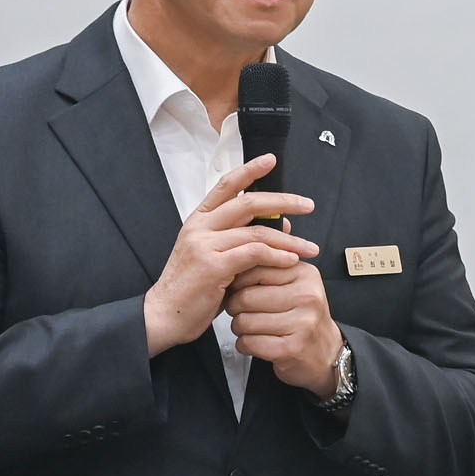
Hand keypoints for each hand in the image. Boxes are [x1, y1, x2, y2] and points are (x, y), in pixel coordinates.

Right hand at [144, 155, 317, 356]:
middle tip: (307, 204)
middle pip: (248, 202)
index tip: (270, 160)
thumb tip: (282, 226)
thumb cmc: (192, 289)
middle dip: (282, 202)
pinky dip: (276, 256)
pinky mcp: (213, 266)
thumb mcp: (217, 257)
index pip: (226, 186)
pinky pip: (253, 254)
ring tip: (310, 248)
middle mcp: (200, 228)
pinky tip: (291, 261)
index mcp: (198, 221)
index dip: (249, 169)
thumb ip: (243, 240)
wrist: (164, 315)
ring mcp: (205, 245)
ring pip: (256, 232)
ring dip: (289, 240)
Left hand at [224, 261, 344, 398]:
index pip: (256, 268)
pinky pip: (249, 343)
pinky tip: (254, 342)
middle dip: (234, 307)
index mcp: (305, 275)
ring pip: (244, 322)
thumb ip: (269, 270)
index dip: (238, 281)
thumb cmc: (302, 317)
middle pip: (246, 297)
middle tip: (241, 312)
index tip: (239, 290)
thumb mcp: (294, 285)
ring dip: (238, 328)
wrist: (325, 352)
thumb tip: (235, 262)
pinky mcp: (292, 348)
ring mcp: (302, 323)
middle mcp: (307, 296)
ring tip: (250, 328)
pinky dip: (244, 345)